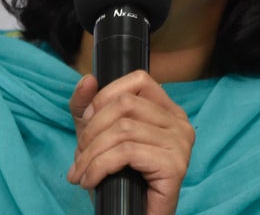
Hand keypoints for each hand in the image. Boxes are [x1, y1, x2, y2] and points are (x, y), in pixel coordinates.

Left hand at [68, 71, 194, 214]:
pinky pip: (127, 153)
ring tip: (80, 172)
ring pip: (123, 129)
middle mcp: (180, 122)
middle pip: (127, 104)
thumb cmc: (117, 177)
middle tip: (79, 155)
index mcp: (167, 110)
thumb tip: (88, 79)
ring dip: (91, 153)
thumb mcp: (95, 135)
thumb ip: (87, 106)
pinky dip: (99, 166)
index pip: (139, 80)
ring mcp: (181, 143)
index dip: (106, 96)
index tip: (87, 121)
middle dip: (93, 129)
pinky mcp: (175, 166)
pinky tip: (90, 180)